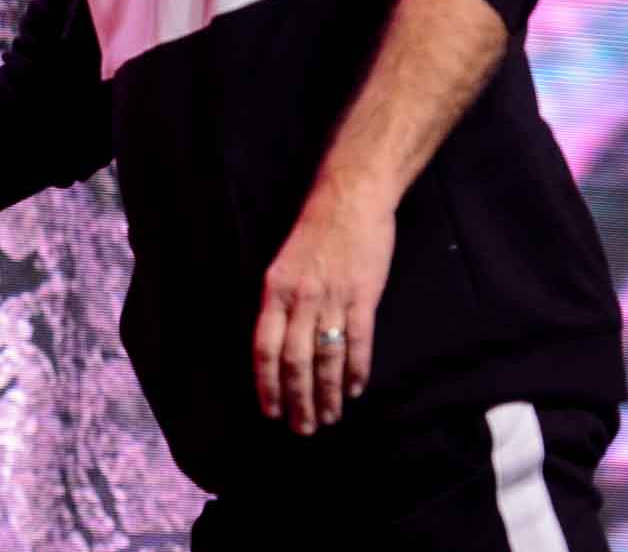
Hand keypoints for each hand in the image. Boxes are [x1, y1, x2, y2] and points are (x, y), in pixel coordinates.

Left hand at [253, 179, 394, 434]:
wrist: (349, 197)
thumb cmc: (315, 230)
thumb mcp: (283, 264)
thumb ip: (280, 303)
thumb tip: (277, 347)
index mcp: (275, 290)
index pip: (264, 348)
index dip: (266, 384)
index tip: (270, 411)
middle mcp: (300, 297)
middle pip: (295, 362)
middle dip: (297, 401)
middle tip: (303, 429)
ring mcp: (333, 297)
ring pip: (326, 359)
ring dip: (326, 395)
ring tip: (329, 418)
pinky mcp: (363, 295)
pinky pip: (358, 342)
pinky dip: (355, 371)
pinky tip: (353, 391)